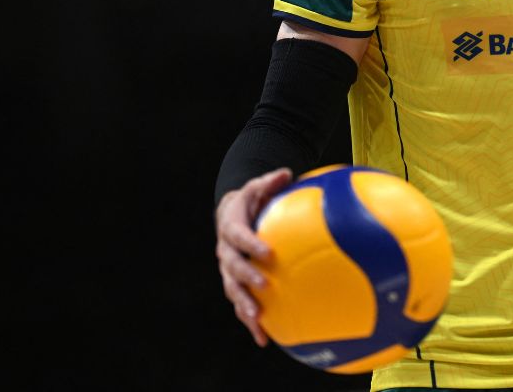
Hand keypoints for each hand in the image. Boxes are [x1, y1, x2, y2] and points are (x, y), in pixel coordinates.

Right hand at [215, 167, 292, 345]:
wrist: (231, 216)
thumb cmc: (251, 200)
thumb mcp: (258, 187)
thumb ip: (270, 182)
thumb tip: (286, 172)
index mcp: (231, 227)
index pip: (238, 236)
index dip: (250, 244)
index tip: (267, 251)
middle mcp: (225, 252)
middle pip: (231, 268)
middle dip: (246, 278)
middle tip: (263, 284)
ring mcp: (228, 271)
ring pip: (233, 291)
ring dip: (244, 306)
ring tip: (258, 320)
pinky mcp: (236, 284)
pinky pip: (241, 304)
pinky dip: (250, 322)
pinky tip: (265, 339)